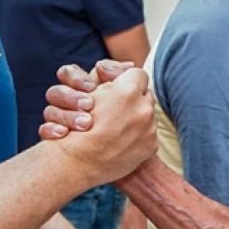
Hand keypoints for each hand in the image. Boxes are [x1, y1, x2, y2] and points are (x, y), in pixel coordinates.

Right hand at [40, 60, 133, 139]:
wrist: (107, 165)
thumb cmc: (121, 125)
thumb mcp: (124, 97)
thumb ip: (121, 77)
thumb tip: (130, 66)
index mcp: (78, 90)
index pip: (68, 74)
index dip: (77, 78)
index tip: (91, 87)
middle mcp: (65, 104)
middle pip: (56, 91)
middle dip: (72, 97)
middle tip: (88, 105)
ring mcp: (57, 122)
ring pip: (50, 110)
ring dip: (66, 115)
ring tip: (85, 124)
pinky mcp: (53, 139)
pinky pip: (44, 130)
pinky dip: (52, 130)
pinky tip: (63, 134)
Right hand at [49, 66, 155, 185]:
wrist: (78, 162)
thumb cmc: (78, 124)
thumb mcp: (90, 91)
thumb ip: (109, 74)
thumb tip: (129, 66)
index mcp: (128, 90)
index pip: (138, 74)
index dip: (126, 81)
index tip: (118, 90)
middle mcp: (143, 108)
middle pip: (145, 95)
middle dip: (133, 100)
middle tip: (117, 109)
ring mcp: (149, 128)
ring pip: (148, 115)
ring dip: (136, 118)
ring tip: (117, 127)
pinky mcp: (151, 146)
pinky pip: (148, 134)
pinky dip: (138, 136)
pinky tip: (121, 140)